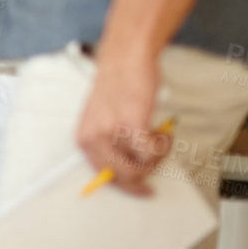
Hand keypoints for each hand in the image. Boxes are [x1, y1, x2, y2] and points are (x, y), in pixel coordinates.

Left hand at [76, 46, 168, 195]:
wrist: (124, 59)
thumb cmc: (117, 87)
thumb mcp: (102, 119)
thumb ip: (109, 143)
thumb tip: (129, 172)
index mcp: (83, 138)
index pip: (103, 175)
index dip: (126, 185)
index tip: (142, 189)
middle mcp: (93, 138)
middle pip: (123, 177)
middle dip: (146, 173)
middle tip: (158, 159)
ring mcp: (111, 132)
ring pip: (141, 168)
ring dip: (158, 156)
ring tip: (160, 137)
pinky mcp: (132, 125)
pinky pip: (152, 153)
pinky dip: (164, 147)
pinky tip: (164, 133)